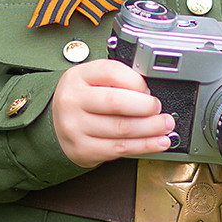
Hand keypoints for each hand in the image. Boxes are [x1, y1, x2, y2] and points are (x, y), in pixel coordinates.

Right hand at [51, 59, 175, 168]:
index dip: (136, 81)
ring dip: (151, 128)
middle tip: (159, 109)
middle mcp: (73, 100)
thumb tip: (148, 91)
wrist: (56, 126)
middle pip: (117, 102)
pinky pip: (120, 148)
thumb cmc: (82, 101)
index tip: (148, 88)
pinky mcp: (83, 149)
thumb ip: (116, 79)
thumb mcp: (91, 80)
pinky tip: (158, 142)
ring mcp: (75, 127)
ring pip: (122, 128)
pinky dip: (145, 146)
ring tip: (165, 126)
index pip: (111, 72)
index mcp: (77, 77)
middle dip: (146, 107)